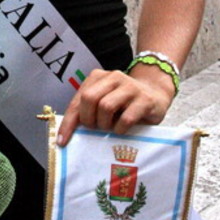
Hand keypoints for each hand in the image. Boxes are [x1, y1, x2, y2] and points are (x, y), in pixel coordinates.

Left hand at [57, 67, 175, 146]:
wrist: (156, 93)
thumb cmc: (125, 103)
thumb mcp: (105, 102)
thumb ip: (89, 110)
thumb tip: (68, 133)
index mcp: (98, 77)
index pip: (78, 100)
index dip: (69, 122)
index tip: (62, 141)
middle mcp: (113, 77)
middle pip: (89, 98)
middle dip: (88, 119)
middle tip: (95, 129)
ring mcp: (130, 87)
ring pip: (106, 106)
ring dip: (105, 124)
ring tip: (110, 128)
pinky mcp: (144, 99)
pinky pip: (126, 118)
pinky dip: (120, 129)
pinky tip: (122, 130)